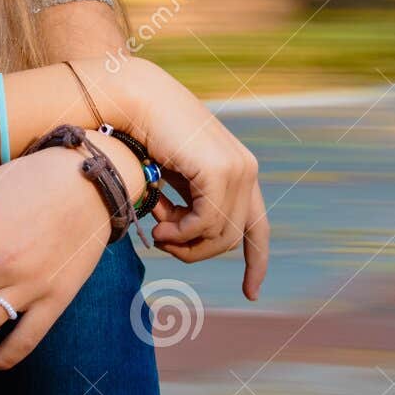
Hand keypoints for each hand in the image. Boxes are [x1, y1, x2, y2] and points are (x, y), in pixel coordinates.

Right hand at [114, 56, 268, 299]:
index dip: (256, 261)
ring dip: (184, 243)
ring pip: (220, 236)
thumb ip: (188, 207)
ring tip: (157, 230)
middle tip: (162, 241)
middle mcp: (246, 171)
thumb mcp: (175, 180)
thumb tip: (185, 240)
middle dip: (196, 251)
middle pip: (231, 239)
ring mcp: (238, 170)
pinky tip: (160, 222)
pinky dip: (181, 232)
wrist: (137, 100)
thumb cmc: (148, 137)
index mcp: (240, 171)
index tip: (251, 293)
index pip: (257, 226)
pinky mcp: (221, 171)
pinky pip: (206, 224)